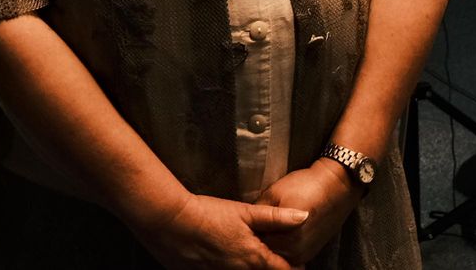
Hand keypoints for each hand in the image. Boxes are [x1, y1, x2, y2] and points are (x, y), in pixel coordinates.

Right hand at [137, 192, 306, 269]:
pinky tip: (225, 258)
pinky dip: (230, 268)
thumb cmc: (210, 214)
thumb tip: (305, 216)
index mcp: (254, 258)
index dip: (294, 267)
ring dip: (249, 269)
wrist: (171, 223)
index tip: (298, 261)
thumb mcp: (246, 212)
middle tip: (273, 259)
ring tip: (247, 257)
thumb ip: (276, 217)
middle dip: (271, 268)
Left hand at [255, 159, 360, 263]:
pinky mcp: (310, 253)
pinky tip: (284, 232)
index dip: (250, 232)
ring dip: (273, 245)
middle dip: (261, 240)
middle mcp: (295, 250)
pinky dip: (285, 247)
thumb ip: (258, 212)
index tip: (247, 224)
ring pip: (278, 255)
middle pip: (267, 251)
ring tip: (274, 227)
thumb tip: (245, 223)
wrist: (336, 186)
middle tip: (260, 225)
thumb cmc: (304, 186)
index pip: (256, 242)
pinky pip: (290, 256)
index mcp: (284, 237)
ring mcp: (304, 254)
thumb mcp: (274, 193)